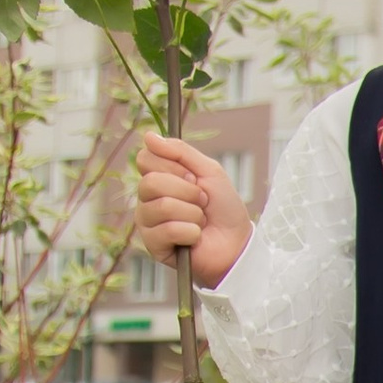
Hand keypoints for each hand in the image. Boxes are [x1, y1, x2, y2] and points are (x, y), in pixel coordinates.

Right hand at [135, 131, 252, 287]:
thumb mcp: (209, 171)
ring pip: (162, 206)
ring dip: (193, 213)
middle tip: (202, 201)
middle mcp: (147, 198)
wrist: (237, 242)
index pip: (145, 159)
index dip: (173, 166)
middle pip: (151, 182)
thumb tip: (148, 136)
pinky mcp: (153, 245)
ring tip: (201, 220)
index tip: (193, 176)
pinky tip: (196, 237)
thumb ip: (180, 152)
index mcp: (157, 178)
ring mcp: (147, 222)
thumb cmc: (223, 208)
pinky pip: (168, 229)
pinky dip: (192, 232)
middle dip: (187, 191)